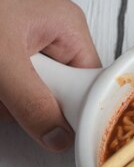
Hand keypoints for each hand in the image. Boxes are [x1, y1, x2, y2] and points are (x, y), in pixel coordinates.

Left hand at [0, 0, 100, 151]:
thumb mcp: (3, 60)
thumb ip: (32, 103)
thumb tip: (60, 139)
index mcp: (69, 28)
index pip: (91, 85)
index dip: (76, 110)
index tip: (57, 131)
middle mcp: (52, 31)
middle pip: (56, 90)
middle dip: (25, 102)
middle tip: (4, 96)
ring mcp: (25, 36)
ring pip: (27, 89)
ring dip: (4, 97)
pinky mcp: (4, 42)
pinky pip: (8, 79)